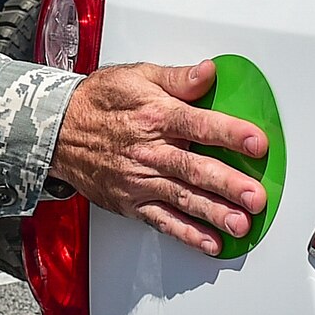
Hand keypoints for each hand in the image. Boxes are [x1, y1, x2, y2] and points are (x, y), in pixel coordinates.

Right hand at [47, 60, 269, 255]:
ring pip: (182, 199)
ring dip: (213, 213)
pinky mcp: (132, 202)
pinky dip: (187, 234)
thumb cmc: (100, 101)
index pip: (200, 125)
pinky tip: (210, 242)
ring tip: (240, 224)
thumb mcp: (138, 76)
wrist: (57, 131)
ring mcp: (140, 180)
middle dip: (228, 184)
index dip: (230, 134)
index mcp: (156, 116)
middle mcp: (149, 152)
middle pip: (194, 169)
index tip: (257, 142)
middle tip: (255, 196)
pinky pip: (162, 221)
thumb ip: (178, 78)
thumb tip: (209, 72)